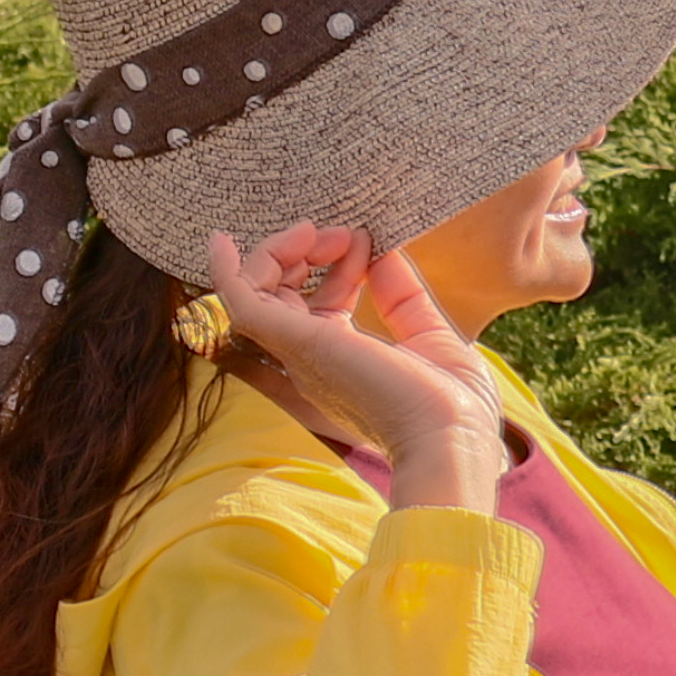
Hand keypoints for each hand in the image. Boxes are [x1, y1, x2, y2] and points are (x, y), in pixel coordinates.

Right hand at [208, 224, 503, 511]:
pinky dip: (229, 270)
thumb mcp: (432, 336)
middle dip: (303, 250)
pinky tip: (222, 241)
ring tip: (313, 231)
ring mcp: (300, 353)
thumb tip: (383, 252)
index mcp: (343, 362)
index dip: (338, 261)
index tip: (367, 240)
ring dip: (278, 251)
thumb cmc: (453, 410)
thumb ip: (403, 296)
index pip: (319, 301)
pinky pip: (241, 303)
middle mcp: (312, 360)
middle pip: (280, 294)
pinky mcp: (297, 343)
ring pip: (257, 293)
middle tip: (339, 232)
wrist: (452, 443)